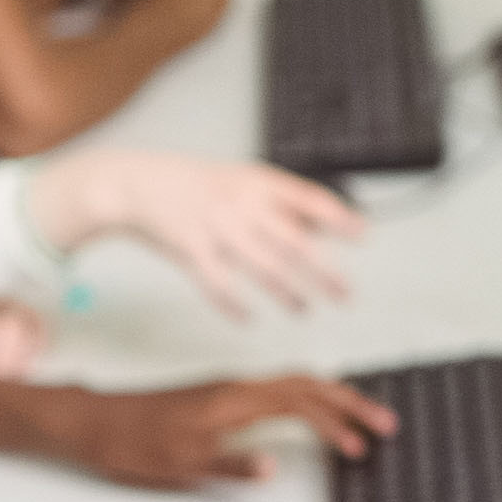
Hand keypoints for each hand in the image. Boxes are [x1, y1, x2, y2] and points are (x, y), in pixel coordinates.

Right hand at [26, 149, 360, 316]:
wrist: (138, 184)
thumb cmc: (201, 187)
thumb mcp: (244, 182)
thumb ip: (283, 205)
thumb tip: (330, 228)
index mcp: (258, 182)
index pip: (308, 198)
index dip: (338, 216)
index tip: (362, 234)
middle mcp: (241, 204)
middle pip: (293, 242)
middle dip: (323, 271)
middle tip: (346, 293)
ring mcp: (216, 228)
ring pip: (262, 268)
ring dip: (288, 293)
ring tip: (304, 309)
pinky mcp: (190, 250)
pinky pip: (219, 285)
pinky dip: (234, 305)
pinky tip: (249, 318)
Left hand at [37, 374, 390, 492]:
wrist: (95, 421)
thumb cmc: (133, 442)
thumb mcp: (181, 463)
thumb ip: (232, 463)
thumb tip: (274, 466)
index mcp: (233, 400)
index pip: (301, 402)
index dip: (337, 422)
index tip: (362, 445)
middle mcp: (236, 386)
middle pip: (308, 385)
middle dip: (350, 403)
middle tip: (385, 424)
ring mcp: (229, 387)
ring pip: (295, 383)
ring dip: (331, 399)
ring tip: (360, 418)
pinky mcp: (221, 394)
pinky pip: (278, 387)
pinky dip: (307, 397)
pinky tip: (313, 411)